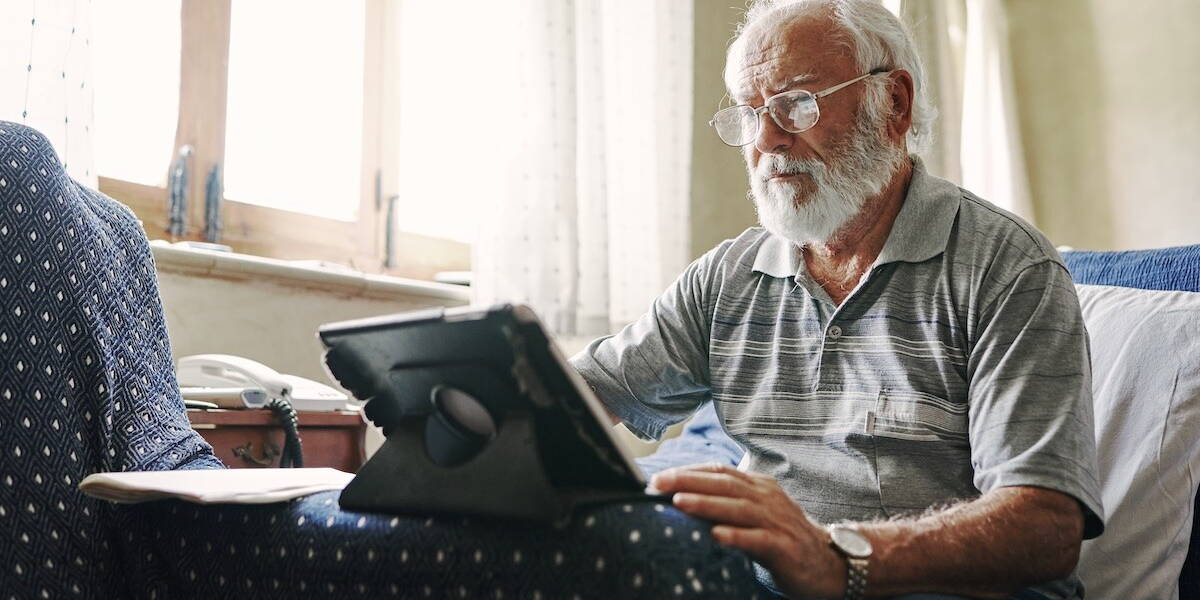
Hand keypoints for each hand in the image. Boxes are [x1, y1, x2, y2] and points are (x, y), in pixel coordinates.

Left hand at [650, 463, 845, 598]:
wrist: (830, 563)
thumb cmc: (784, 538)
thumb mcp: (756, 514)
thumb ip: (728, 504)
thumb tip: (683, 498)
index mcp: (759, 487)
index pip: (720, 471)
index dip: (690, 471)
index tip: (660, 476)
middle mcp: (767, 499)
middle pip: (724, 484)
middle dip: (689, 481)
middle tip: (659, 483)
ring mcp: (777, 522)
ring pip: (738, 507)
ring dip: (707, 504)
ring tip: (679, 502)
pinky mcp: (784, 547)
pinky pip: (758, 539)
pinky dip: (737, 536)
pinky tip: (716, 535)